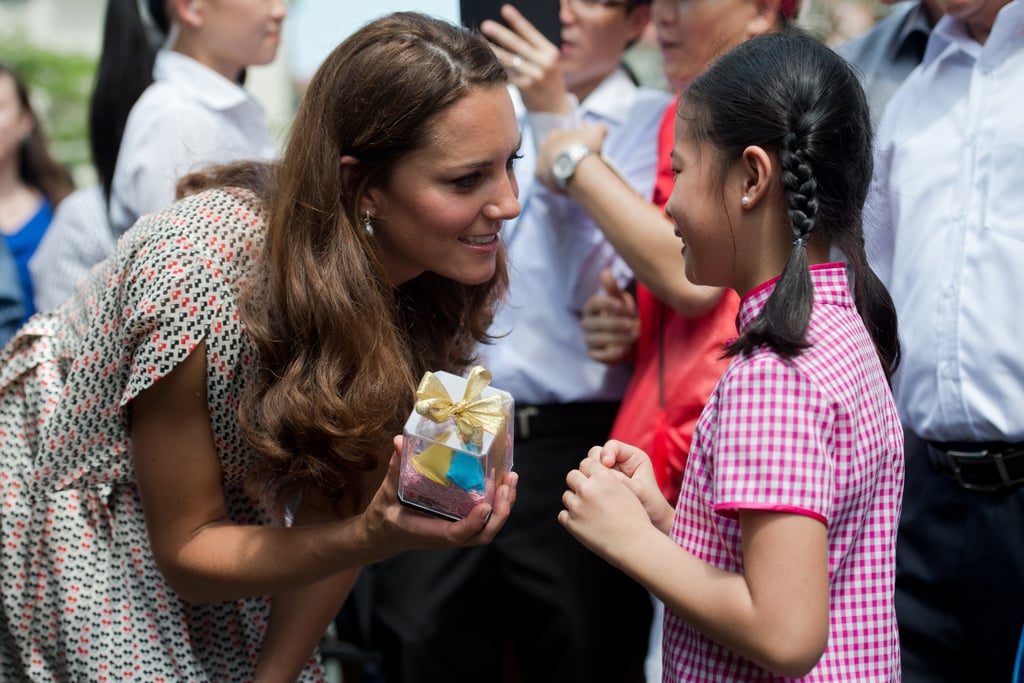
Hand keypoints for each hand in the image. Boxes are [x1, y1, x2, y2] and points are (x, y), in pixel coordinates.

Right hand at [359, 436, 517, 557]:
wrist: (382, 536)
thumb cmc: (384, 515)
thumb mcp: (387, 492)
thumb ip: (395, 468)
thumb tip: (397, 440)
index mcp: (427, 531)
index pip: (455, 534)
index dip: (473, 522)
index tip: (485, 504)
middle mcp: (446, 536)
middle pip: (482, 535)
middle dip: (500, 513)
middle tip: (506, 484)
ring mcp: (455, 532)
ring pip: (487, 529)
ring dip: (504, 506)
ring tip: (511, 479)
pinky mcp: (459, 524)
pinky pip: (485, 521)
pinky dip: (498, 504)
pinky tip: (503, 482)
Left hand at [481, 4, 567, 112]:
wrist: (555, 108)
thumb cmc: (545, 80)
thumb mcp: (545, 62)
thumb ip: (530, 50)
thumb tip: (504, 35)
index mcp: (550, 52)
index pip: (530, 33)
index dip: (517, 21)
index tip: (505, 9)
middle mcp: (545, 63)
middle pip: (518, 45)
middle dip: (500, 33)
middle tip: (485, 25)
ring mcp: (536, 76)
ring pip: (510, 61)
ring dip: (493, 51)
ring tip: (480, 43)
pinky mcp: (527, 89)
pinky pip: (508, 77)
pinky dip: (495, 70)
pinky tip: (484, 65)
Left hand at [535, 125, 607, 191]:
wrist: (576, 167)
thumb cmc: (586, 147)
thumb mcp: (597, 132)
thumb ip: (600, 129)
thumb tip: (603, 130)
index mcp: (555, 135)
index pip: (563, 140)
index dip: (573, 148)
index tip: (582, 155)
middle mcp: (543, 146)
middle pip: (555, 154)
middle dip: (565, 159)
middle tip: (577, 168)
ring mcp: (539, 161)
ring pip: (550, 168)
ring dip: (560, 172)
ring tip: (573, 180)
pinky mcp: (538, 175)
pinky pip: (547, 181)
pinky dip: (556, 185)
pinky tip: (567, 188)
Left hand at [558, 455, 652, 566]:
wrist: (634, 544)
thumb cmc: (635, 519)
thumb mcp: (625, 490)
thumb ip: (607, 480)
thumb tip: (593, 476)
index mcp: (603, 477)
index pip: (586, 463)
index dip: (589, 471)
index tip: (592, 479)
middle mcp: (587, 488)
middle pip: (572, 476)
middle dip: (578, 483)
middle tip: (588, 495)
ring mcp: (577, 506)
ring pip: (566, 496)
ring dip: (575, 501)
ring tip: (589, 512)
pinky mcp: (571, 523)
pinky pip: (563, 515)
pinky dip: (571, 518)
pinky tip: (585, 523)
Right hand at [581, 268, 638, 363]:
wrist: (627, 339)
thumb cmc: (622, 316)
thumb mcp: (620, 302)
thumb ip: (612, 289)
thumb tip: (605, 271)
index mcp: (591, 308)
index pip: (593, 303)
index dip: (606, 304)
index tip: (621, 306)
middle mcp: (586, 323)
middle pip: (596, 323)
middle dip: (615, 324)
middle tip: (632, 325)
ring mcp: (588, 340)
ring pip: (598, 339)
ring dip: (617, 338)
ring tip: (633, 336)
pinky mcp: (593, 354)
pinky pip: (599, 355)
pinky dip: (611, 354)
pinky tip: (623, 350)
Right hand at [593, 440, 674, 533]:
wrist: (652, 520)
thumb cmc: (651, 504)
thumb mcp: (639, 490)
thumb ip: (622, 481)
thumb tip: (604, 474)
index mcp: (632, 457)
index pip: (612, 446)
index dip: (606, 453)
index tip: (606, 464)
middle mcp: (619, 462)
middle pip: (597, 453)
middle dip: (595, 464)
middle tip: (599, 477)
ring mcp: (609, 473)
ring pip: (590, 466)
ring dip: (591, 475)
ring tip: (598, 488)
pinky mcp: (602, 484)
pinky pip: (590, 480)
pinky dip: (590, 485)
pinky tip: (594, 494)